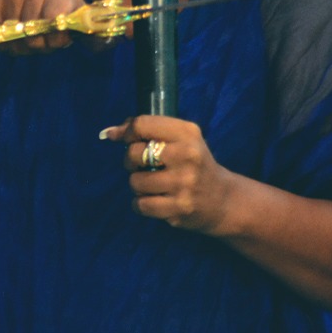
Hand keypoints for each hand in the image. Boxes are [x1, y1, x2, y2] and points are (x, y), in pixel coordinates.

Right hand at [0, 0, 84, 53]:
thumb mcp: (68, 10)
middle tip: (39, 41)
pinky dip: (1, 41)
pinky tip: (5, 30)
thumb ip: (84, 28)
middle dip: (37, 45)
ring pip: (15, 38)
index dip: (57, 38)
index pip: (58, 20)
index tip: (57, 41)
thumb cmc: (45, 6)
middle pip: (35, 34)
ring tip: (23, 35)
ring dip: (19, 46)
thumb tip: (107, 42)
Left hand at [102, 115, 231, 234]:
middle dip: (130, 160)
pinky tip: (154, 200)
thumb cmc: (194, 164)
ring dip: (137, 184)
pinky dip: (140, 203)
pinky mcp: (179, 208)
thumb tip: (109, 133)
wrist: (222, 199)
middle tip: (142, 165)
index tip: (128, 139)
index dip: (128, 132)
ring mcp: (183, 183)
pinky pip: (140, 204)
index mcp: (187, 132)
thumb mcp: (180, 139)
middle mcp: (187, 155)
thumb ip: (146, 131)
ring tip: (152, 184)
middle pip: (134, 153)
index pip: (142, 124)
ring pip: (135, 181)